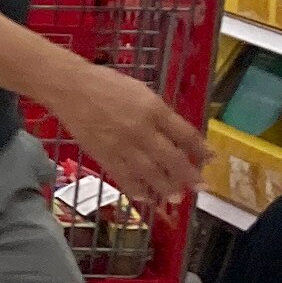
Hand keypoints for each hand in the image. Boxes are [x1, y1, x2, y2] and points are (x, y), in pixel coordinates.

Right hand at [47, 59, 202, 207]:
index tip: (210, 158)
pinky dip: (137, 190)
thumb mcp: (141, 91)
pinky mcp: (104, 156)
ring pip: (150, 173)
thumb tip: (176, 136)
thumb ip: (159, 114)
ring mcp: (122, 146)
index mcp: (153, 109)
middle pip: (172, 158)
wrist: (71, 89)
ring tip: (176, 197)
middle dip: (188, 175)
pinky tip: (146, 197)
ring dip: (166, 188)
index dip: (200, 148)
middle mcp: (142, 130)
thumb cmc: (108, 85)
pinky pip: (124, 178)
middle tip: (200, 187)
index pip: (184, 134)